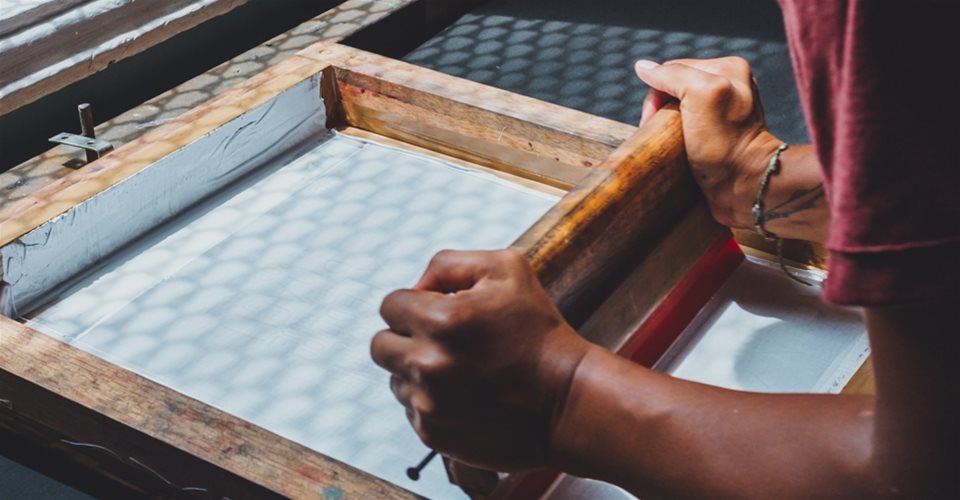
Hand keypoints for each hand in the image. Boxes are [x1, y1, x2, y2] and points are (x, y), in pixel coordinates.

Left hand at [370, 249, 592, 470]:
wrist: (569, 401)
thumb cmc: (540, 330)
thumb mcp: (507, 269)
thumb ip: (450, 264)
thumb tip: (417, 286)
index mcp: (440, 321)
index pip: (390, 305)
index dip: (416, 304)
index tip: (441, 312)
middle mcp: (427, 365)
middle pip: (380, 345)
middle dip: (406, 337)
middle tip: (441, 340)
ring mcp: (429, 404)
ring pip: (395, 379)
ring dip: (418, 371)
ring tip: (461, 371)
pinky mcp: (433, 435)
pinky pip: (412, 410)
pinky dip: (431, 402)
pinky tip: (466, 396)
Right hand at [635, 57, 783, 229]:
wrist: (744, 188)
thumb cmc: (724, 145)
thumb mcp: (700, 96)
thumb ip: (673, 75)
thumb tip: (643, 68)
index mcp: (728, 68)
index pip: (673, 70)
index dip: (656, 93)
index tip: (652, 120)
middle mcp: (729, 85)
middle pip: (674, 88)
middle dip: (660, 109)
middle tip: (658, 133)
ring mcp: (724, 110)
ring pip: (678, 108)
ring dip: (665, 124)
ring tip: (666, 144)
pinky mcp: (719, 134)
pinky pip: (686, 126)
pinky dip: (675, 136)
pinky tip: (676, 149)